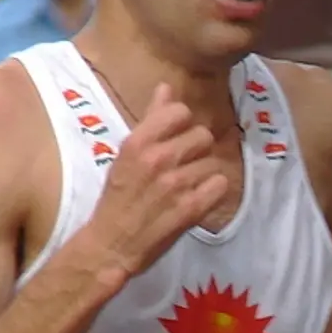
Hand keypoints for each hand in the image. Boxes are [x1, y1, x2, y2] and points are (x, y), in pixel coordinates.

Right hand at [80, 83, 226, 277]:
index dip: (182, 123)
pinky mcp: (191, 208)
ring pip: (212, 160)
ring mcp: (176, 184)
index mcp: (138, 143)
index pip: (179, 111)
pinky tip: (199, 197)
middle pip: (202, 135)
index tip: (176, 136)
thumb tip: (166, 87)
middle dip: (196, 148)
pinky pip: (220, 184)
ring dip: (203, 172)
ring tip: (187, 184)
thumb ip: (150, 119)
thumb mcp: (126, 154)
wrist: (111, 245)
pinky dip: (213, 191)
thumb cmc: (117, 198)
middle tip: (184, 164)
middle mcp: (158, 159)